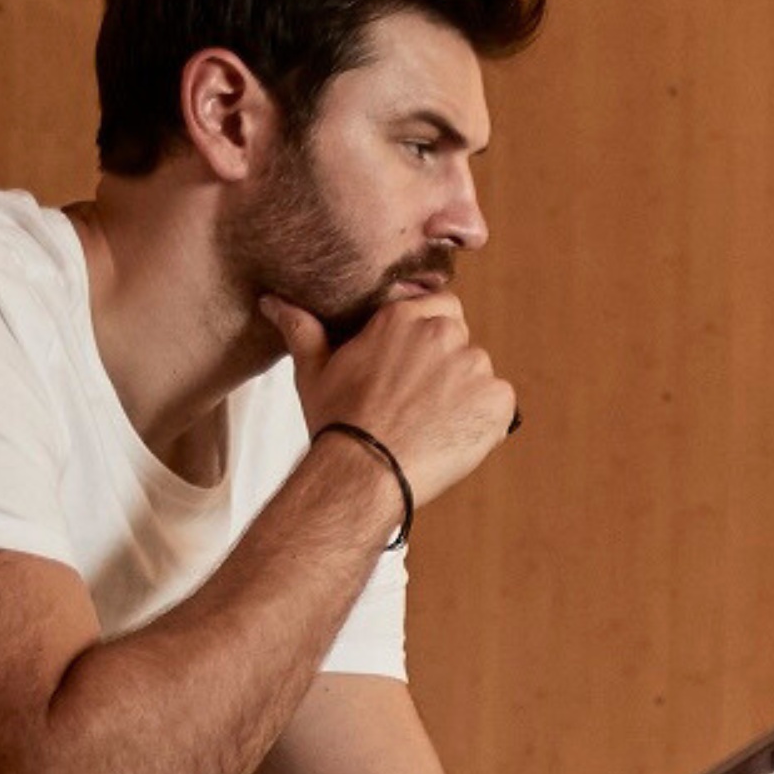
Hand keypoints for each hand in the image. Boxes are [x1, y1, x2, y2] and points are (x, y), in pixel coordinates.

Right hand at [265, 286, 515, 505]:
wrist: (365, 471)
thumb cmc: (337, 421)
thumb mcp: (313, 370)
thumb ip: (302, 329)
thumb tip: (273, 302)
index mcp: (402, 318)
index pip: (440, 307)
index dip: (432, 334)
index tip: (418, 363)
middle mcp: (442, 333)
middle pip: (460, 339)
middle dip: (446, 364)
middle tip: (419, 401)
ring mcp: (474, 365)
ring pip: (479, 373)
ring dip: (465, 393)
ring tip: (431, 424)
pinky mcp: (497, 400)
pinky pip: (500, 404)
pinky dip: (485, 420)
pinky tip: (452, 437)